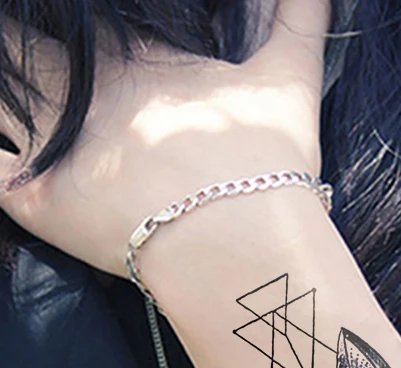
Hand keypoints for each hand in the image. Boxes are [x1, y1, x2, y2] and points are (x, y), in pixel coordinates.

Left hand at [0, 0, 328, 276]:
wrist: (242, 242)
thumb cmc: (267, 162)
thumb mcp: (293, 80)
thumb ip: (300, 18)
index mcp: (134, 64)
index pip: (82, 25)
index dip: (70, 22)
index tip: (65, 29)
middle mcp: (85, 94)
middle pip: (26, 54)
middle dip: (25, 53)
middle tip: (29, 60)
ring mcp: (56, 146)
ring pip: (0, 102)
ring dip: (3, 98)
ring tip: (9, 99)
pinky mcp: (38, 203)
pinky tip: (5, 162)